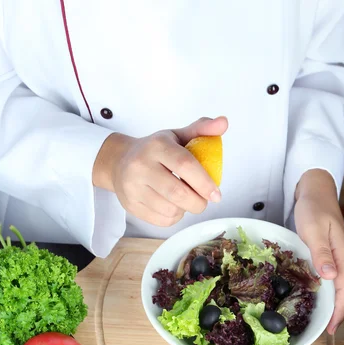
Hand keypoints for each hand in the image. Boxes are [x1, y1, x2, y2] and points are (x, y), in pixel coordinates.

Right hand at [93, 116, 227, 226]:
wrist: (119, 162)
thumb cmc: (154, 150)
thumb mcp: (176, 135)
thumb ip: (201, 129)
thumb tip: (224, 123)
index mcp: (156, 146)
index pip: (184, 165)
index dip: (204, 182)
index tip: (216, 195)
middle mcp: (141, 166)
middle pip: (177, 193)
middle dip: (198, 202)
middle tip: (204, 201)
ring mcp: (133, 187)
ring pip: (170, 210)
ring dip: (185, 210)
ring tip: (185, 200)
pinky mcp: (130, 205)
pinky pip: (161, 220)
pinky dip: (174, 217)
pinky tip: (173, 206)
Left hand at [294, 169, 343, 334]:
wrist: (316, 191)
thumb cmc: (314, 208)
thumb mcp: (313, 230)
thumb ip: (321, 253)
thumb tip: (330, 276)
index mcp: (343, 255)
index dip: (339, 310)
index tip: (332, 328)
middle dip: (337, 312)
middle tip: (325, 330)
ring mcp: (341, 258)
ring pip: (339, 287)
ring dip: (332, 303)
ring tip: (322, 320)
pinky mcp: (333, 256)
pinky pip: (333, 279)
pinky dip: (328, 292)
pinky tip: (319, 299)